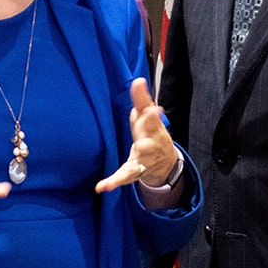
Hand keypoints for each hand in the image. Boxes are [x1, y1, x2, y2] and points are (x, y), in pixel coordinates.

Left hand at [95, 78, 178, 192]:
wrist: (166, 162)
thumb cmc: (152, 133)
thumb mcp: (148, 115)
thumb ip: (141, 99)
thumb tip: (138, 80)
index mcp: (153, 129)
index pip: (152, 119)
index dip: (150, 112)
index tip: (153, 106)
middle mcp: (151, 146)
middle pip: (148, 145)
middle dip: (146, 145)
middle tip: (140, 146)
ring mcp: (143, 162)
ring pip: (137, 166)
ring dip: (130, 170)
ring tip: (116, 179)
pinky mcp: (133, 172)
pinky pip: (124, 177)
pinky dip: (113, 182)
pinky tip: (101, 187)